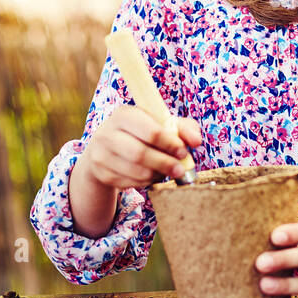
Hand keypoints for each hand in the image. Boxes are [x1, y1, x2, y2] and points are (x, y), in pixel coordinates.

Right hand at [81, 105, 201, 192]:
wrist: (105, 149)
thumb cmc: (141, 132)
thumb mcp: (160, 123)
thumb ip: (183, 128)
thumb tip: (197, 141)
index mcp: (123, 114)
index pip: (151, 131)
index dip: (170, 144)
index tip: (183, 151)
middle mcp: (107, 133)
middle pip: (141, 154)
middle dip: (165, 164)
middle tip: (180, 169)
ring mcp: (101, 154)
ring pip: (136, 171)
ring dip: (157, 175)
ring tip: (166, 172)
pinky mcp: (102, 173)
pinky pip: (130, 183)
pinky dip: (145, 182)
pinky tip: (151, 176)